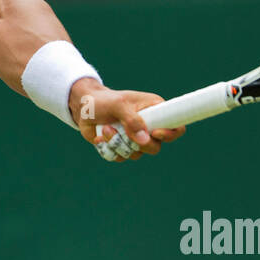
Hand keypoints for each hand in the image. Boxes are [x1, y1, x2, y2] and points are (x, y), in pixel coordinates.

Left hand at [69, 80, 185, 161]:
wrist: (84, 108)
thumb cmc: (103, 101)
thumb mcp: (117, 104)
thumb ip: (132, 120)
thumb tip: (145, 140)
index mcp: (155, 111)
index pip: (176, 126)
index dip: (170, 134)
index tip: (154, 133)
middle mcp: (148, 127)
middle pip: (155, 147)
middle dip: (136, 144)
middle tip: (123, 133)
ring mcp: (135, 139)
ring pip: (135, 155)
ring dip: (117, 144)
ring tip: (105, 129)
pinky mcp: (122, 147)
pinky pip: (120, 158)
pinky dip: (108, 149)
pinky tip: (100, 136)